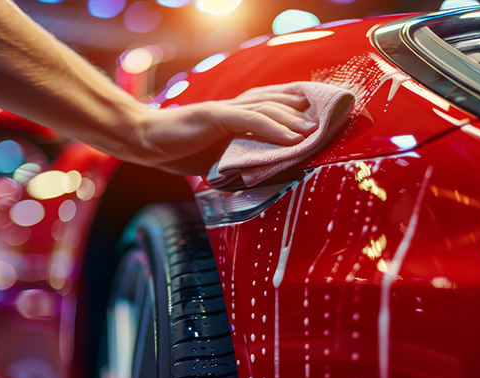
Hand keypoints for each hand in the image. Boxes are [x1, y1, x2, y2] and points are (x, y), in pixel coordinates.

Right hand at [123, 87, 316, 174]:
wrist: (147, 141)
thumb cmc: (182, 149)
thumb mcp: (221, 158)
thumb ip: (246, 161)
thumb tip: (278, 174)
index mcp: (237, 113)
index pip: (276, 104)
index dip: (301, 108)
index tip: (325, 118)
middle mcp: (235, 106)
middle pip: (278, 101)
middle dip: (306, 111)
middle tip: (332, 120)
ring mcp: (225, 109)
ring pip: (267, 108)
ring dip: (294, 120)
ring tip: (316, 131)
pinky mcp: (214, 115)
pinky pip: (249, 120)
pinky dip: (272, 128)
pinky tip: (289, 137)